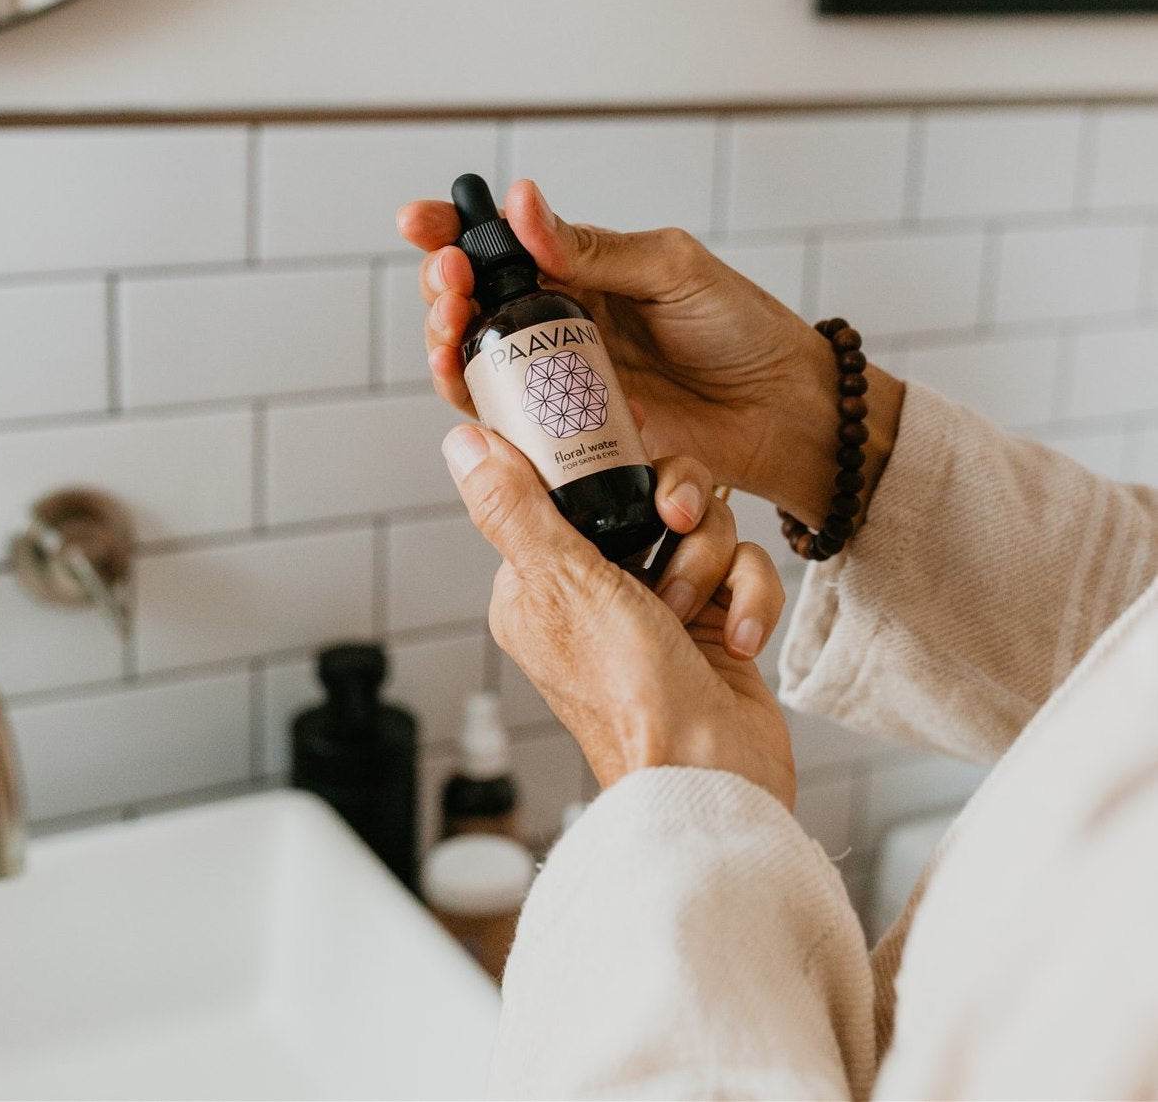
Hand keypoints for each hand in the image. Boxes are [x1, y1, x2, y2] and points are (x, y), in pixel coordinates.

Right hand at [399, 181, 903, 530]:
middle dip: (443, 287)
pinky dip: (476, 404)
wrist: (781, 411)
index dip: (453, 231)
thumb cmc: (740, 330)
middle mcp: (560, 325)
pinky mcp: (568, 433)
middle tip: (448, 278)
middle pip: (475, 306)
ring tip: (452, 322)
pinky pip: (507, 423)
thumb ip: (592, 248)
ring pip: (476, 364)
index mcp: (581, 271)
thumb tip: (522, 205)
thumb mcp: (670, 270)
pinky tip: (470, 383)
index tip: (418, 221)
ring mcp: (560, 381)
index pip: (504, 245)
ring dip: (447, 343)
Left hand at [442, 422, 794, 805]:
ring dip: (708, 563)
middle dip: (674, 509)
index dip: (604, 454)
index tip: (634, 432)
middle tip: (672, 525)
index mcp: (540, 581)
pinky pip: (743, 567)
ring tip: (691, 616)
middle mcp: (596, 589)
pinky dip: (748, 599)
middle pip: (647, 492)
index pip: (568, 484)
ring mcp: (659, 606)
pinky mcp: (716, 623)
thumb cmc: (628, 696)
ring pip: (702, 524)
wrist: (714, 777)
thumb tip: (461, 441)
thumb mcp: (562, 584)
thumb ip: (514, 507)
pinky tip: (738, 640)